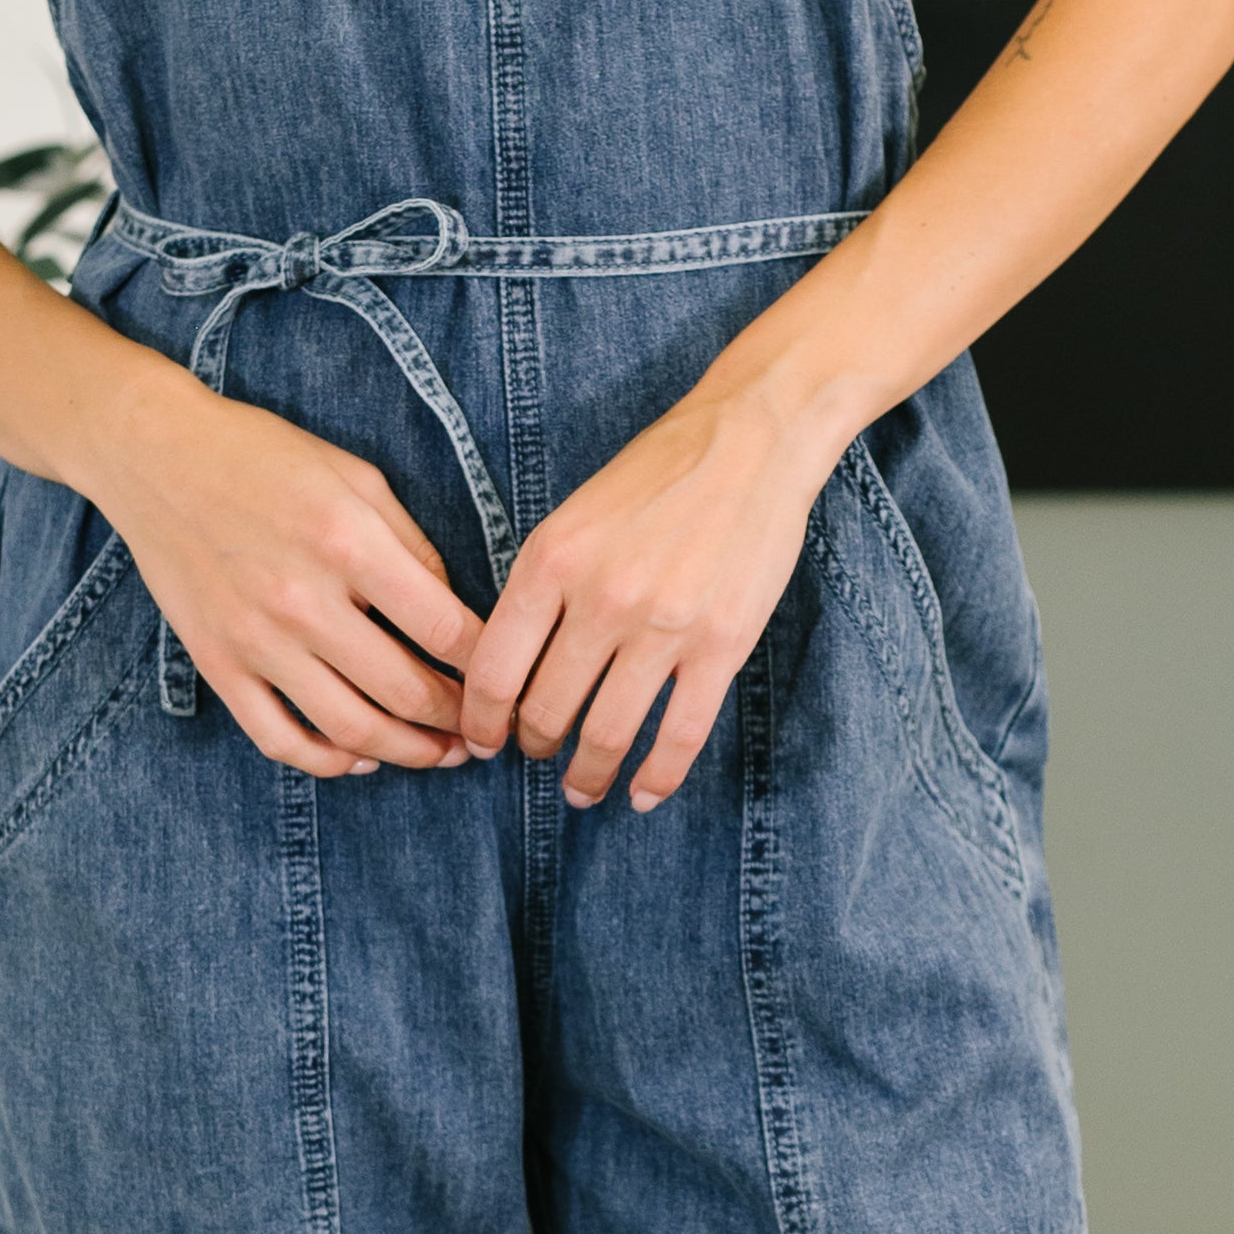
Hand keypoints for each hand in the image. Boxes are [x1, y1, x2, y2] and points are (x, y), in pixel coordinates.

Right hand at [93, 358, 486, 777]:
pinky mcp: (217, 663)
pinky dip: (328, 761)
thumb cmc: (263, 456)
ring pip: (350, 729)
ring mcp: (256, 639)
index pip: (446, 631)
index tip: (507, 681)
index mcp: (349, 543)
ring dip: (408, 753)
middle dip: (459, 722)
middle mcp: (304, 600)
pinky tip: (360, 756)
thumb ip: (412, 546)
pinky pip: (280, 738)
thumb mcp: (357, 478)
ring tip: (439, 754)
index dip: (489, 667)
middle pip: (406, 692)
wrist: (156, 455)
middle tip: (484, 732)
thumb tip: (456, 615)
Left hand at [460, 377, 828, 807]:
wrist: (752, 439)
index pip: (494, 668)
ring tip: (581, 788)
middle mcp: (601, 597)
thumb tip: (510, 664)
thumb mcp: (574, 514)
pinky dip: (656, 777)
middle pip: (546, 710)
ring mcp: (664, 626)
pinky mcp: (722, 644)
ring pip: (607, 734)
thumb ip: (542, 584)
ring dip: (587, 775)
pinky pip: (680, 735)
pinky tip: (643, 794)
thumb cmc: (659, 472)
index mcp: (551, 560)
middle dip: (534, 748)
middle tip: (538, 757)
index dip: (480, 720)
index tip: (482, 741)